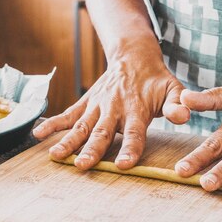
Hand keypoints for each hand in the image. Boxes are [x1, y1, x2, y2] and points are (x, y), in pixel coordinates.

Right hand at [33, 43, 189, 169]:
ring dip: (68, 141)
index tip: (123, 164)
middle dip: (91, 149)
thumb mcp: (173, 89)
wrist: (133, 56)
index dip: (130, 148)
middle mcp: (113, 108)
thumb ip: (178, 104)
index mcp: (136, 109)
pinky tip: (38, 135)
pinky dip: (52, 124)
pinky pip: (67, 115)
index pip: (134, 133)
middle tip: (82, 165)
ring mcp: (96, 106)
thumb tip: (184, 115)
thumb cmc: (156, 81)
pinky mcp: (85, 104)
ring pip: (81, 126)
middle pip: (101, 132)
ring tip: (56, 156)